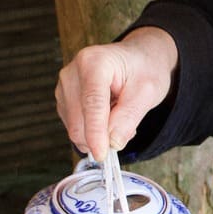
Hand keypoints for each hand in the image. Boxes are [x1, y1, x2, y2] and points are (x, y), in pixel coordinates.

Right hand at [55, 27, 178, 154]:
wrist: (138, 59)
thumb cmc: (144, 70)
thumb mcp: (148, 92)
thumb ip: (129, 118)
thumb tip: (112, 143)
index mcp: (94, 62)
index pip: (91, 104)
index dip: (95, 133)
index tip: (102, 154)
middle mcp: (72, 73)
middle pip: (78, 121)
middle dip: (101, 136)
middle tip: (127, 128)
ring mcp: (64, 86)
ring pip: (75, 128)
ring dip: (99, 133)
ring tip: (119, 114)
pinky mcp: (63, 100)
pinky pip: (75, 127)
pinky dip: (93, 130)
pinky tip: (108, 115)